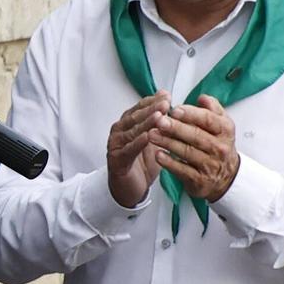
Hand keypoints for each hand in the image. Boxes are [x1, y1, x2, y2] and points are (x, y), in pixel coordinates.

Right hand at [106, 92, 169, 207]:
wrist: (130, 188)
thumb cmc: (142, 162)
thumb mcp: (154, 139)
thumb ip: (159, 122)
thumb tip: (168, 100)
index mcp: (127, 124)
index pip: (140, 108)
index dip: (153, 101)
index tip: (167, 96)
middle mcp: (119, 131)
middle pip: (136, 117)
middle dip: (151, 109)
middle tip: (166, 103)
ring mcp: (116, 145)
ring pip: (132, 131)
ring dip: (146, 123)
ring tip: (159, 116)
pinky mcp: (116, 160)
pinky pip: (128, 150)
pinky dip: (138, 143)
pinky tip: (148, 137)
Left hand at [150, 96, 240, 202]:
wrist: (226, 177)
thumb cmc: (217, 145)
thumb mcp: (221, 125)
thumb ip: (212, 109)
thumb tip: (202, 98)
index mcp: (225, 130)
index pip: (208, 120)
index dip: (191, 114)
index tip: (174, 109)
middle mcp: (219, 148)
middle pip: (196, 136)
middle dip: (176, 128)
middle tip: (158, 121)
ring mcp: (210, 165)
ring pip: (187, 152)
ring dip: (167, 142)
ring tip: (152, 134)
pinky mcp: (199, 180)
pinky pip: (182, 170)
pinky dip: (169, 162)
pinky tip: (158, 155)